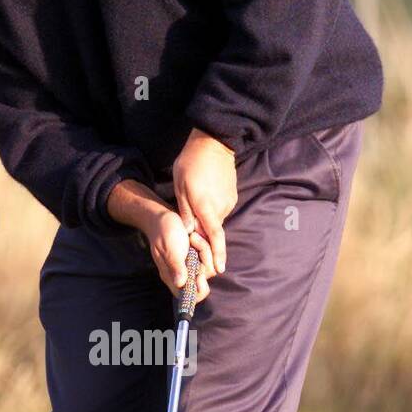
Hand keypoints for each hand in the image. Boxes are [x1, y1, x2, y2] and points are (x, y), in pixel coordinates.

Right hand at [142, 210, 210, 304]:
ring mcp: (191, 265)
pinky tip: (195, 236)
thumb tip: (180, 284)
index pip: (191, 297)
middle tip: (194, 242)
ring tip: (193, 236)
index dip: (199, 289)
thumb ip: (176, 266)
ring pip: (209, 266)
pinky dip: (205, 246)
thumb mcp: (169, 248)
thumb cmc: (163, 232)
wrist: (162, 217)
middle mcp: (183, 274)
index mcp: (173, 278)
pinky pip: (209, 256)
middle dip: (204, 261)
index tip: (199, 273)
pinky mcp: (196, 256)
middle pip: (204, 280)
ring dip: (205, 250)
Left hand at [173, 129, 236, 274]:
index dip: (217, 254)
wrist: (214, 142)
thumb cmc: (191, 163)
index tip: (220, 269)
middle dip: (203, 236)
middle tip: (190, 228)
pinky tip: (203, 198)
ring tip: (194, 206)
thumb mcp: (180, 187)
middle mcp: (221, 207)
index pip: (215, 237)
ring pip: (215, 220)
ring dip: (205, 220)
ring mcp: (228, 201)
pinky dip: (211, 211)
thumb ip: (185, 211)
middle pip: (212, 230)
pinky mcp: (231, 196)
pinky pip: (219, 210)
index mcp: (206, 206)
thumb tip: (189, 232)